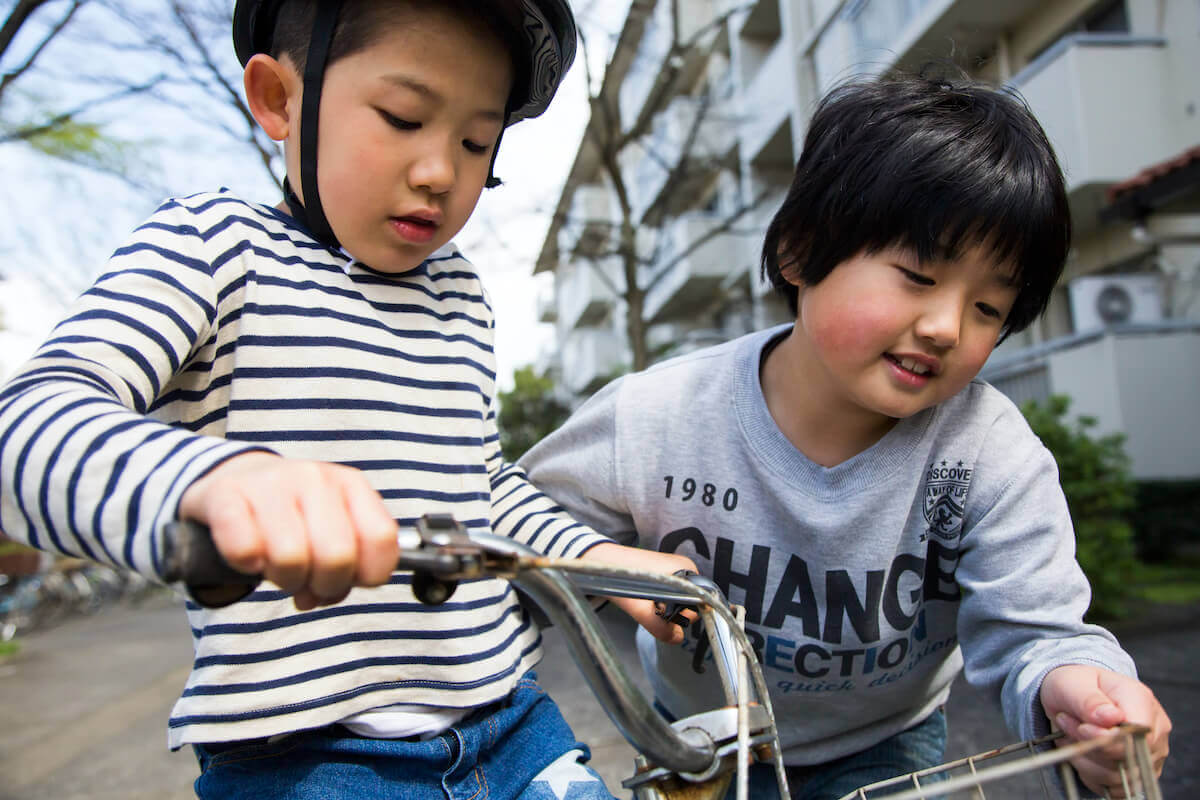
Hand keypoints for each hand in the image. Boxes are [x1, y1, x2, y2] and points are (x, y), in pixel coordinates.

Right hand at [178, 452, 398, 609]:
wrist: (238, 477)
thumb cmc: (294, 515)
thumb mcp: (333, 529)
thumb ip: (348, 567)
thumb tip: (323, 596)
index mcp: (351, 485)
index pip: (382, 539)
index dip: (367, 575)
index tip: (348, 578)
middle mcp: (315, 478)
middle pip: (337, 557)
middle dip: (323, 585)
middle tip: (306, 578)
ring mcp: (271, 483)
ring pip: (291, 559)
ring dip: (282, 579)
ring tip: (276, 566)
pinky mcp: (226, 494)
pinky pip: (244, 549)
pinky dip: (245, 565)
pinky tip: (248, 557)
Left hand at [579, 542, 699, 643]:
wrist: (601, 561)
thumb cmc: (621, 579)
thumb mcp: (641, 610)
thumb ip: (661, 628)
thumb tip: (678, 639)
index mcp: (687, 570)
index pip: (701, 603)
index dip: (685, 616)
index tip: (667, 620)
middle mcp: (686, 567)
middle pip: (692, 602)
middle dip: (674, 613)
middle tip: (652, 610)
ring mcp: (676, 568)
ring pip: (681, 600)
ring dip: (666, 608)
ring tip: (646, 603)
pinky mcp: (665, 571)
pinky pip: (672, 593)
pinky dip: (661, 601)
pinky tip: (646, 599)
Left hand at [1040, 664, 1170, 797]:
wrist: (1071, 696)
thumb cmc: (1074, 686)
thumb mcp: (1071, 684)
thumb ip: (1089, 700)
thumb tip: (1111, 717)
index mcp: (1141, 699)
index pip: (1137, 734)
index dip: (1106, 738)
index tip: (1081, 728)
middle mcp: (1154, 729)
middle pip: (1126, 758)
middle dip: (1088, 747)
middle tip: (1066, 724)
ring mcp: (1149, 753)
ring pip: (1118, 777)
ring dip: (1085, 760)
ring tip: (1071, 734)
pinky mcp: (1139, 773)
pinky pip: (1114, 789)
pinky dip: (1090, 775)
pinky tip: (1082, 752)